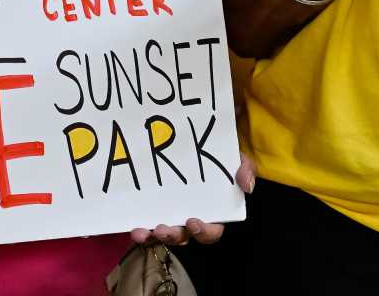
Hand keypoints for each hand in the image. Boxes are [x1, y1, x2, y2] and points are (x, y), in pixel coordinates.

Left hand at [129, 154, 254, 245]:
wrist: (197, 140)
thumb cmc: (220, 157)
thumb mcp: (237, 158)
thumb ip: (246, 168)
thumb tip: (246, 186)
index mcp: (212, 213)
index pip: (210, 232)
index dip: (203, 232)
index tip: (193, 221)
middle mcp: (190, 219)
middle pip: (183, 237)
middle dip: (172, 236)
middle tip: (162, 229)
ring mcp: (171, 214)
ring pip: (162, 233)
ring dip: (151, 236)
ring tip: (141, 232)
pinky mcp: (154, 207)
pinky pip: (147, 222)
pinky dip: (140, 227)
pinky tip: (133, 226)